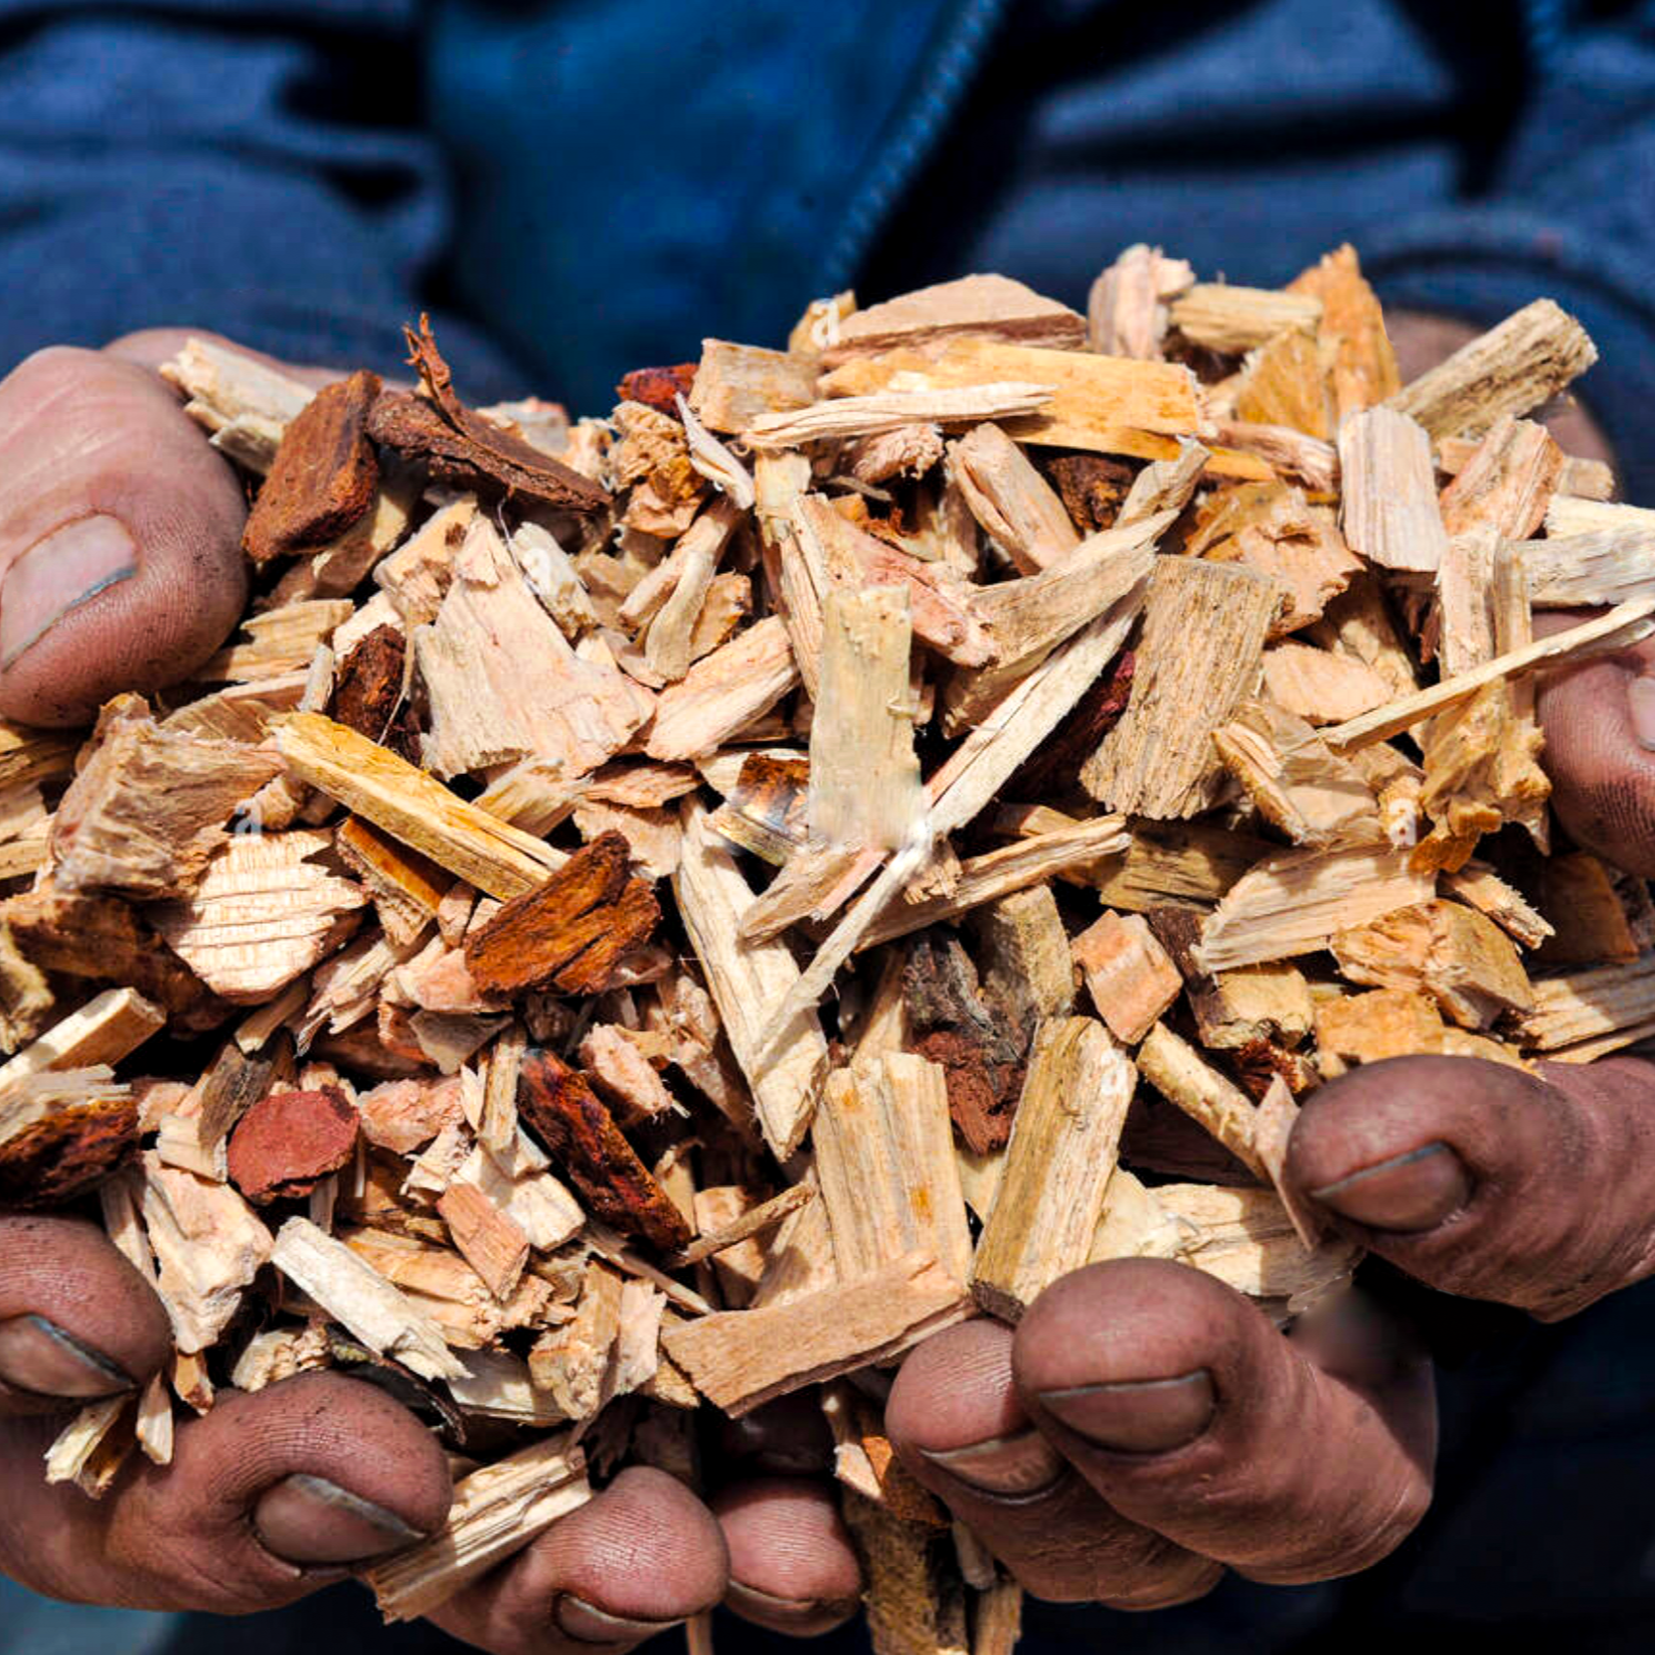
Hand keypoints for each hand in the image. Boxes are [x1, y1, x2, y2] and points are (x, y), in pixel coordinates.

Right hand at [0, 336, 732, 1651]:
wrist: (388, 561)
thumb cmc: (201, 520)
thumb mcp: (104, 462)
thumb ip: (60, 521)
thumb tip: (66, 636)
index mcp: (40, 1042)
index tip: (78, 1321)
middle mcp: (193, 1172)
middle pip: (174, 1419)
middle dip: (265, 1496)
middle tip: (386, 1500)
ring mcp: (394, 1213)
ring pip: (410, 1452)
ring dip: (518, 1550)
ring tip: (680, 1568)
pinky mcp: (580, 1210)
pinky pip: (611, 1391)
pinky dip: (684, 1470)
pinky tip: (803, 1514)